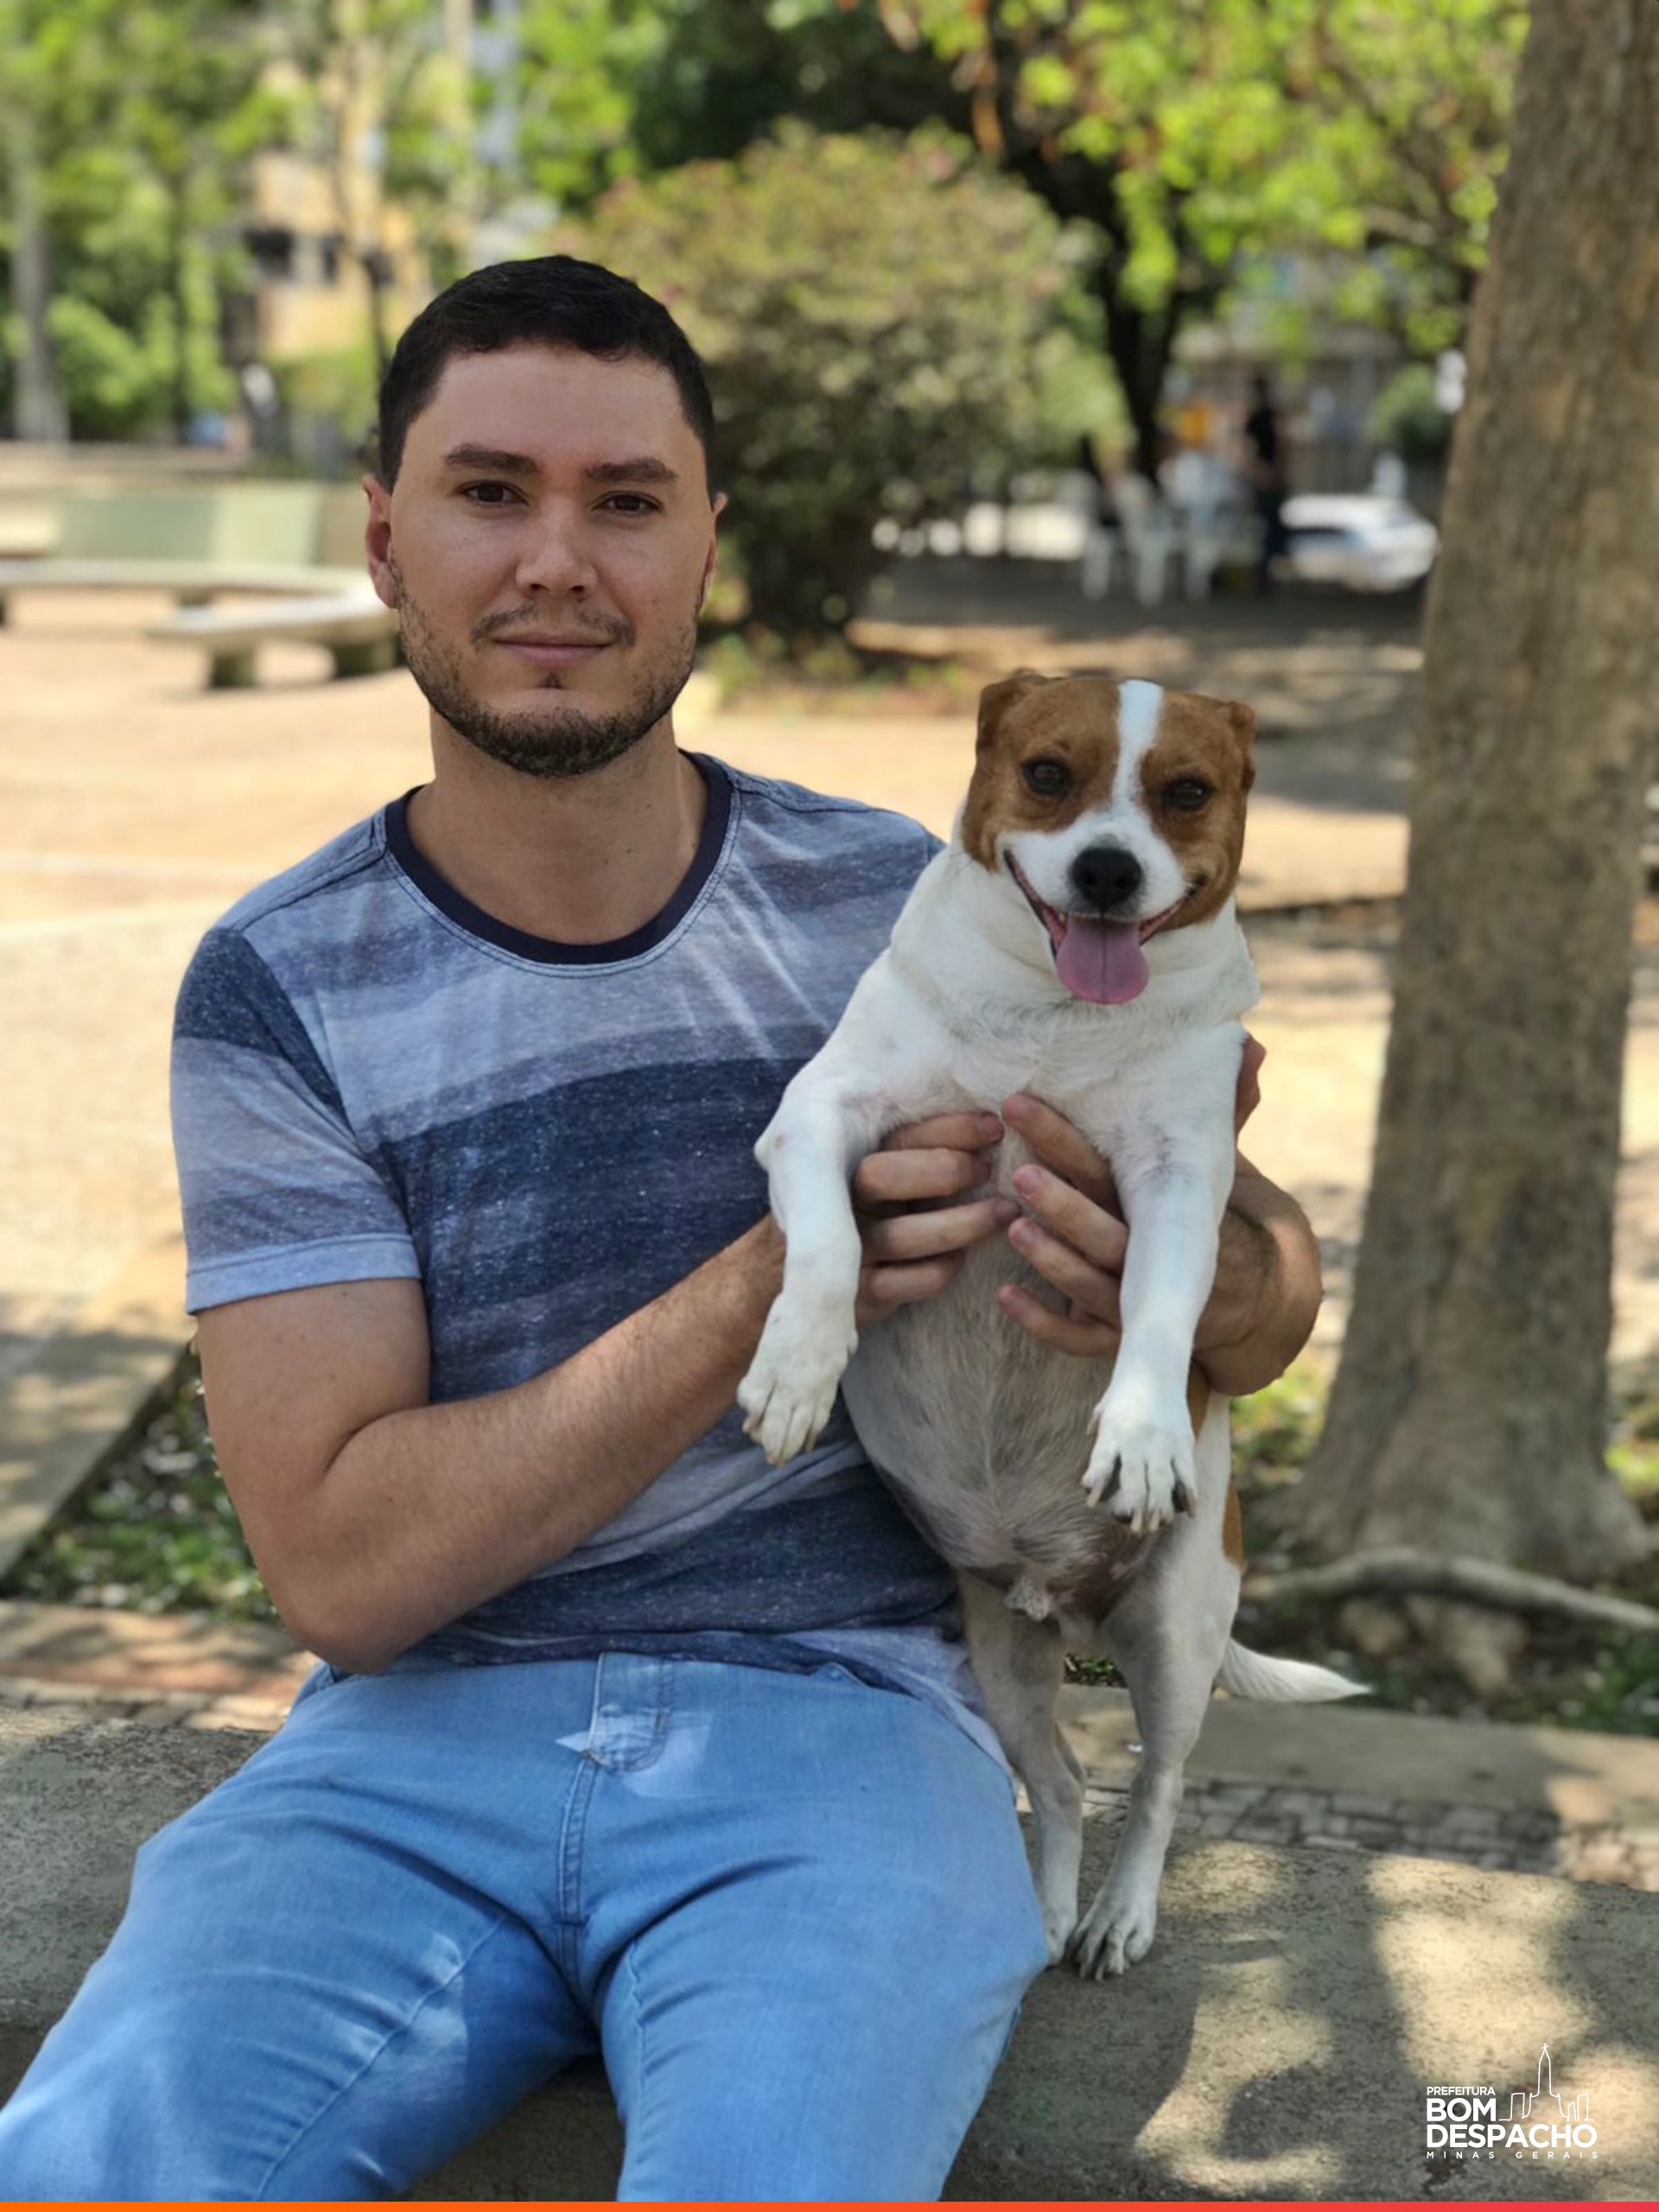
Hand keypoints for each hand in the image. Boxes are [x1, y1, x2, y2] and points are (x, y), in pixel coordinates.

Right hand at [852, 1111, 1017, 1327]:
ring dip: (961, 1222)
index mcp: (853, 1165)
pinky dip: (937, 1270)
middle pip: (880, 1177)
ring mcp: (850, 1251)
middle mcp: (844, 1204)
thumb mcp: (896, 1181)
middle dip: (942, 1169)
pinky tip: (961, 1260)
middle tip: (987, 1169)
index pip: (897, 1137)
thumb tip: (992, 1123)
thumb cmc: (883, 1219)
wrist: (825, 1282)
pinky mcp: (859, 1295)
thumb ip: (925, 1154)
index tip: (994, 1127)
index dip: (948, 1129)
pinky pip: (901, 1283)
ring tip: (1005, 1212)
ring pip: (900, 1235)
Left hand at [995, 1037, 1266, 1358]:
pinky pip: (1080, 1339)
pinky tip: (1006, 1296)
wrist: (1247, 1295)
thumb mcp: (1215, 1163)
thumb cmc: (1203, 1212)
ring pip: (1094, 1287)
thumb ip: (1226, 1107)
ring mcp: (1136, 1301)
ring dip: (1053, 1261)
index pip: (1111, 1169)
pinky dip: (1044, 1322)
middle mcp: (1149, 1255)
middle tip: (1021, 1173)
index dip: (1065, 1138)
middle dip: (1065, 1204)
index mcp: (1163, 1206)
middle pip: (1106, 1232)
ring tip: (1012, 1228)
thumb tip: (1253, 1045)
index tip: (1020, 1104)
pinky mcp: (1120, 1336)